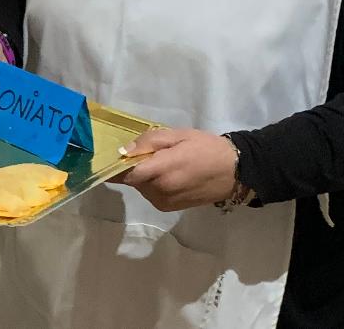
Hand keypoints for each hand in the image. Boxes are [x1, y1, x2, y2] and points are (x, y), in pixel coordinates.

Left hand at [111, 129, 237, 211]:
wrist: (235, 172)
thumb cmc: (206, 148)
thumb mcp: (178, 135)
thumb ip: (149, 142)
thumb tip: (125, 151)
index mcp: (161, 171)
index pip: (125, 174)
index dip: (115, 166)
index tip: (108, 157)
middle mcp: (159, 191)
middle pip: (133, 179)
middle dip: (135, 166)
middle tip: (150, 152)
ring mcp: (164, 202)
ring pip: (141, 187)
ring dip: (144, 175)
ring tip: (165, 163)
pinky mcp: (169, 208)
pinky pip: (151, 193)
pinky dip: (153, 184)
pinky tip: (169, 174)